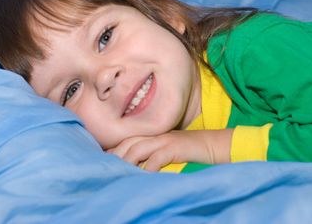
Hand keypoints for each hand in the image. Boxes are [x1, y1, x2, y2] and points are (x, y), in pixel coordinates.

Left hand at [107, 129, 233, 171]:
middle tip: (104, 170)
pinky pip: (156, 157)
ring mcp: (163, 140)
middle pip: (126, 143)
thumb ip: (148, 154)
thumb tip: (131, 165)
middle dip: (114, 156)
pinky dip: (147, 167)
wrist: (210, 144)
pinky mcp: (174, 147)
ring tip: (117, 173)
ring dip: (125, 161)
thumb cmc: (185, 150)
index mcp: (149, 135)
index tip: (101, 162)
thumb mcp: (164, 150)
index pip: (125, 141)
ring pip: (137, 148)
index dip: (112, 150)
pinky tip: (142, 176)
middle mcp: (153, 135)